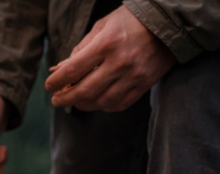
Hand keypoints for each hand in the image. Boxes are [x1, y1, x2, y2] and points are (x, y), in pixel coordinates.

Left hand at [45, 6, 175, 112]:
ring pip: (100, 102)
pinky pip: (118, 105)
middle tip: (56, 100)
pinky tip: (96, 101)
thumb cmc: (131, 21)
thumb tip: (61, 70)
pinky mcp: (143, 85)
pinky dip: (103, 106)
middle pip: (84, 92)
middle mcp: (119, 62)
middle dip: (65, 99)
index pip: (72, 70)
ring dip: (82, 104)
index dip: (56, 82)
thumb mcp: (103, 26)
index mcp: (106, 44)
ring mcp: (133, 76)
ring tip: (75, 100)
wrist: (169, 23)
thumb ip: (81, 48)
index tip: (49, 85)